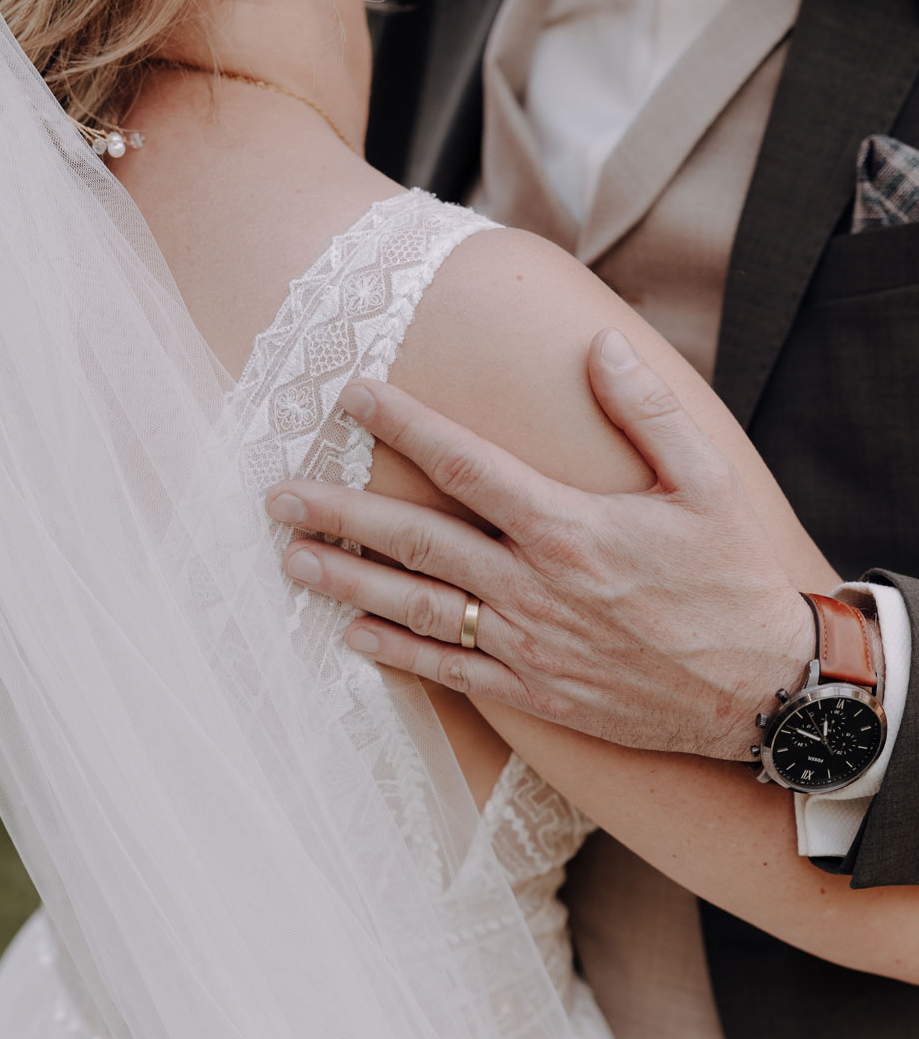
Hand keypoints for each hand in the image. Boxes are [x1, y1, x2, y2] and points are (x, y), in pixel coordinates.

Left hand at [265, 328, 815, 759]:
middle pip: (414, 540)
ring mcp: (527, 645)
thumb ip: (648, 411)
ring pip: (415, 608)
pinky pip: (448, 672)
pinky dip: (396, 653)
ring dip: (346, 582)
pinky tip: (353, 636)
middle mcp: (532, 586)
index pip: (464, 462)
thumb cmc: (732, 580)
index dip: (402, 422)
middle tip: (278, 496)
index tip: (352, 392)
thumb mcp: (708, 483)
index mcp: (567, 526)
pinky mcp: (534, 693)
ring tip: (292, 560)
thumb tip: (598, 345)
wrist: (760, 690)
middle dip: (339, 513)